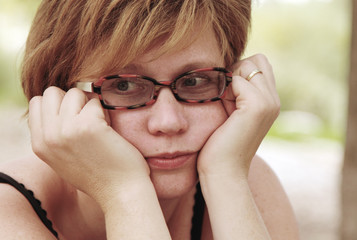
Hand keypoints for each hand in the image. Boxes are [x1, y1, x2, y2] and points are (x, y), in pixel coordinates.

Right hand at [28, 87, 149, 205]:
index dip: (58, 105)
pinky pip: (94, 101)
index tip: (75, 118)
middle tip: (88, 118)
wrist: (120, 192)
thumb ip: (54, 135)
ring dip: (90, 104)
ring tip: (100, 124)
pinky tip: (110, 130)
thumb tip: (57, 108)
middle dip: (72, 100)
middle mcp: (48, 136)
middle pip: (52, 92)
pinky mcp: (88, 126)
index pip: (37, 102)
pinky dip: (105, 111)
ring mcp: (66, 130)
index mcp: (39, 144)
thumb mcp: (63, 158)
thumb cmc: (98, 174)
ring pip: (74, 92)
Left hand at [197, 54, 279, 178]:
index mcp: (269, 101)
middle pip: (256, 60)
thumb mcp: (230, 111)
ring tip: (225, 105)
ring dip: (231, 80)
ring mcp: (269, 103)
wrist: (222, 172)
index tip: (226, 97)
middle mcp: (274, 100)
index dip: (239, 73)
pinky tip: (224, 109)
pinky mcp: (258, 106)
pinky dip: (226, 89)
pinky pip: (238, 79)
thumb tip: (228, 70)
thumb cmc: (220, 144)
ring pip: (248, 65)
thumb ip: (235, 91)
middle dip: (237, 71)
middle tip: (226, 97)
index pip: (258, 64)